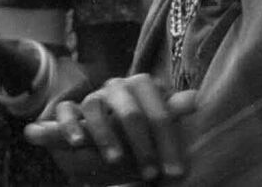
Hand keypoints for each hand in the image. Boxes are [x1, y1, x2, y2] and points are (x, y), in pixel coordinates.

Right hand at [24, 75, 198, 183]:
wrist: (104, 141)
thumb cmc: (138, 132)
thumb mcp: (156, 126)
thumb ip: (172, 113)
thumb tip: (195, 99)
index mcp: (142, 88)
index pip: (159, 110)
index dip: (168, 142)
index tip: (175, 172)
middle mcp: (117, 88)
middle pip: (130, 110)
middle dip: (142, 144)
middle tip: (151, 174)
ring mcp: (92, 98)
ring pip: (94, 107)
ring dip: (105, 135)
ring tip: (115, 160)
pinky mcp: (68, 110)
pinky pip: (65, 112)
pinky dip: (69, 125)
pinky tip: (77, 142)